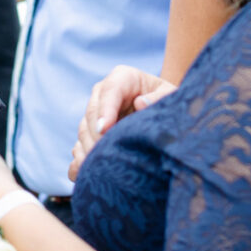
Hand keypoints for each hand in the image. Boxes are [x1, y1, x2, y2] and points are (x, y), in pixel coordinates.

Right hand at [69, 66, 174, 180]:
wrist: (164, 113)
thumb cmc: (169, 103)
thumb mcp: (171, 96)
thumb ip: (160, 97)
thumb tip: (140, 104)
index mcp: (123, 78)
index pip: (110, 91)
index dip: (105, 110)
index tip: (104, 129)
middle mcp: (103, 93)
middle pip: (92, 112)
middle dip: (96, 135)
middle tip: (104, 155)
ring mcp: (95, 113)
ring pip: (84, 130)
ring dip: (89, 149)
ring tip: (99, 167)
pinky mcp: (91, 132)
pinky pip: (79, 146)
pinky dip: (81, 160)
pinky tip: (88, 173)